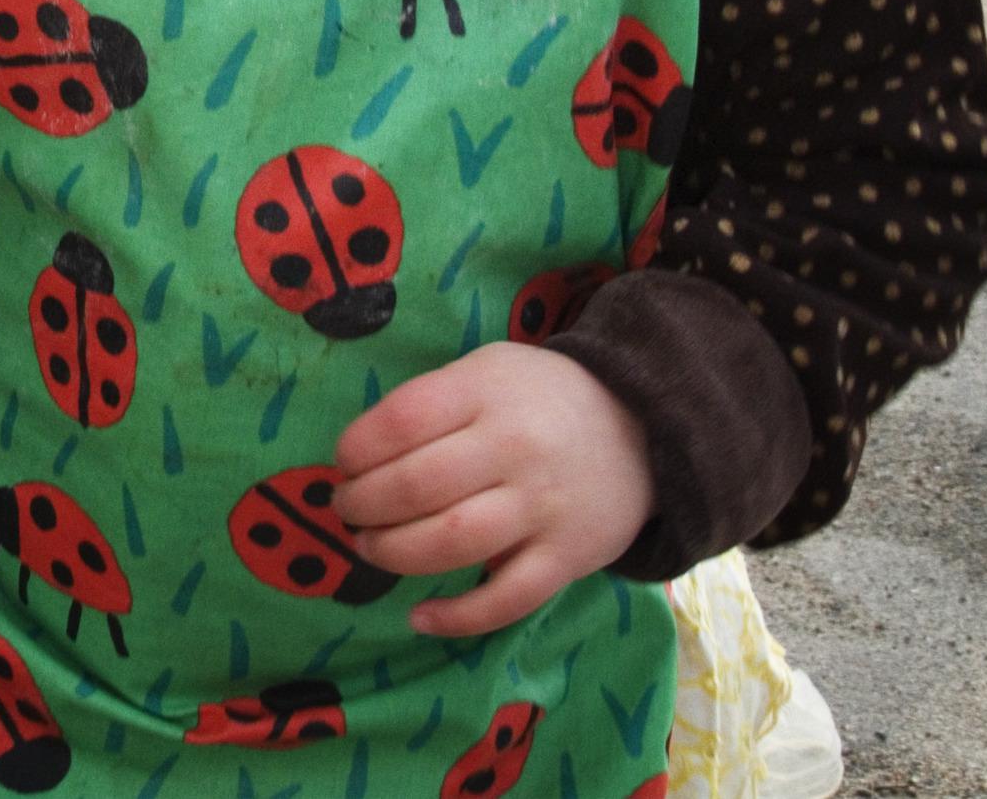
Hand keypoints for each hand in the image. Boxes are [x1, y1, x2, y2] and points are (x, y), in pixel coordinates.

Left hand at [332, 342, 652, 636]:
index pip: (400, 422)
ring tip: (368, 547)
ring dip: (393, 553)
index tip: (343, 464)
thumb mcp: (485, 370)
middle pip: (415, 486)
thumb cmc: (539, 397)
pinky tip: (420, 616)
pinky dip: (458, 617)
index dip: (355, 449)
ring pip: (451, 542)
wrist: (644, 426)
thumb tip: (358, 458)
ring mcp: (542, 507)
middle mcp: (513, 448)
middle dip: (362, 505)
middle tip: (346, 510)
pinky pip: (507, 599)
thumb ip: (430, 403)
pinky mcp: (567, 559)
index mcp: (485, 393)